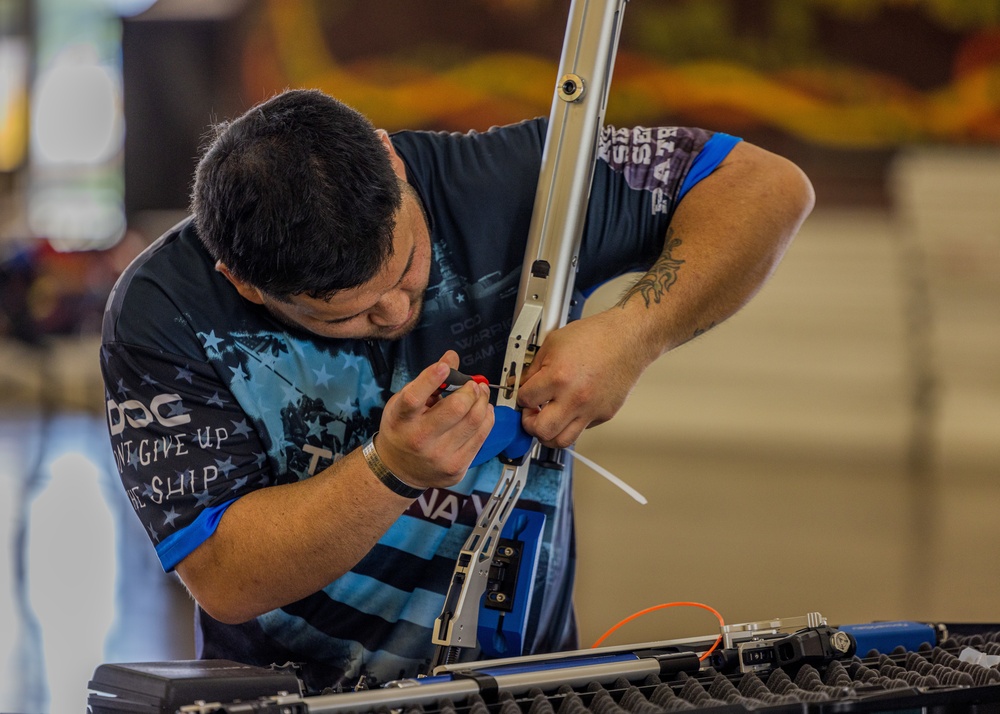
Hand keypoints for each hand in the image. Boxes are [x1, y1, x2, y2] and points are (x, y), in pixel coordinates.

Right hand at [376, 350, 494, 487]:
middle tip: (473, 384)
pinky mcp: (456, 467)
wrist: (399, 471)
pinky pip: (481, 436)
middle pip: (455, 408)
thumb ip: (426, 381)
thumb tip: (451, 358)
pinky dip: (486, 418)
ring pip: (474, 421)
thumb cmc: (402, 430)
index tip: (445, 367)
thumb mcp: (403, 403)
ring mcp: (439, 456)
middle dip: (471, 389)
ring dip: (483, 401)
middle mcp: (419, 439)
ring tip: (480, 394)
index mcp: (401, 420)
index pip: (414, 398)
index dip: (431, 379)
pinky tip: (483, 411)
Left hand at [516, 310, 649, 447]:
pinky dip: (571, 422)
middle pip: (541, 431)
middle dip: (529, 425)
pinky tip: (571, 408)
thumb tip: (521, 385)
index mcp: (558, 377)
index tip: (524, 396)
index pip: (525, 400)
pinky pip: (581, 429)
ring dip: (549, 434)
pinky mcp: (604, 415)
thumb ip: (533, 368)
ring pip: (561, 441)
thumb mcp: (553, 343)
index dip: (520, 398)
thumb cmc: (595, 336)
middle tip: (531, 415)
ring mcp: (591, 410)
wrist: (628, 339)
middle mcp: (575, 398)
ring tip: (547, 420)